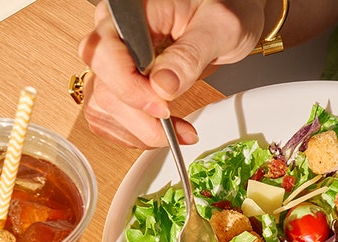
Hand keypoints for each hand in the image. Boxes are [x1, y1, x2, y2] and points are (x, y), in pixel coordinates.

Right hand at [77, 0, 266, 147]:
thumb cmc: (227, 8)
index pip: (105, 53)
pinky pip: (114, 114)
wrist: (234, 12)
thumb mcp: (220, 27)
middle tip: (177, 131)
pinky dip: (137, 132)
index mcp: (130, 14)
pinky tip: (166, 132)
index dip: (129, 87)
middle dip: (139, 118)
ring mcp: (119, 60)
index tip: (162, 107)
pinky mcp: (127, 81)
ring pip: (104, 106)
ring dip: (138, 131)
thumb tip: (162, 87)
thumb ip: (190, 55)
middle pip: (103, 85)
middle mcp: (116, 35)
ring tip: (179, 133)